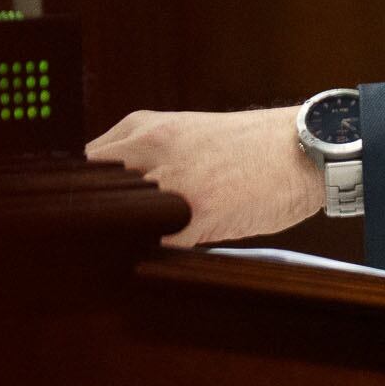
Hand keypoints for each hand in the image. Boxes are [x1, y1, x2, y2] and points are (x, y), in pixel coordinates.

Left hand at [85, 105, 318, 246]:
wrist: (306, 148)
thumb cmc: (252, 148)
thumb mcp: (187, 135)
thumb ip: (145, 157)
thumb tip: (109, 198)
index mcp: (145, 127)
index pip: (82, 164)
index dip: (78, 195)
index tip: (77, 215)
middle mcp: (152, 147)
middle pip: (89, 190)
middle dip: (89, 218)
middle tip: (95, 240)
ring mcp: (173, 180)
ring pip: (118, 217)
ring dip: (120, 236)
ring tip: (125, 251)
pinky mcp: (197, 213)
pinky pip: (156, 243)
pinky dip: (152, 254)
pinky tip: (162, 258)